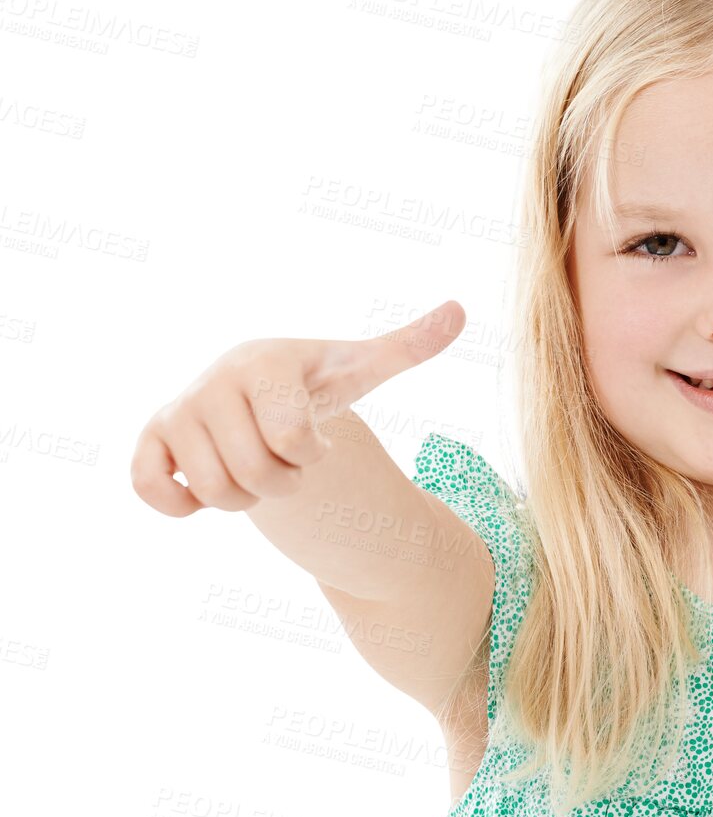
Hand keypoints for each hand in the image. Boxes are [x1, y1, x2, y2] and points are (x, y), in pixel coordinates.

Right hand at [131, 300, 465, 516]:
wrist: (256, 391)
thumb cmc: (314, 383)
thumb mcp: (360, 368)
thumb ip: (408, 346)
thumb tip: (460, 312)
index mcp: (265, 362)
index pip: (293, 443)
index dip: (310, 454)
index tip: (311, 434)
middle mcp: (213, 380)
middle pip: (257, 476)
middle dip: (282, 481)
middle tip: (282, 455)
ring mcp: (178, 410)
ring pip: (215, 492)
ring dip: (244, 496)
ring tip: (251, 463)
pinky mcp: (148, 439)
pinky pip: (152, 491)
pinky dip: (182, 504)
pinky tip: (203, 484)